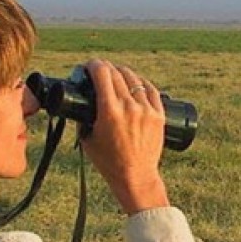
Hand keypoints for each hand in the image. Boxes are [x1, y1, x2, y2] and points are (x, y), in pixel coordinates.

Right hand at [79, 59, 169, 213]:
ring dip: (123, 72)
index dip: (94, 64)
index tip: (89, 66)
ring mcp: (146, 110)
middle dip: (106, 68)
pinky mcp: (159, 115)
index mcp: (109, 111)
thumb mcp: (88, 140)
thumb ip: (82, 120)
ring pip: (135, 79)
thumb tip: (80, 104)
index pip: (102, 73)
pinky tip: (136, 82)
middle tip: (100, 70)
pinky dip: (142, 83)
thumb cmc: (109, 162)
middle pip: (117, 73)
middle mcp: (129, 106)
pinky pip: (151, 90)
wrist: (135, 177)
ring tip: (118, 74)